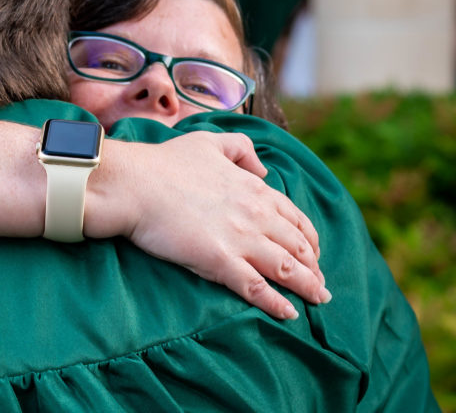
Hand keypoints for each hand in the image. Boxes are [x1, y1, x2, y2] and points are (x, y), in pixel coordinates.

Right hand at [86, 131, 327, 319]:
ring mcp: (240, 239)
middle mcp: (255, 215)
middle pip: (298, 247)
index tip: (314, 253)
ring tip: (318, 300)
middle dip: (314, 267)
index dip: (309, 239)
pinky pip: (257, 288)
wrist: (135, 184)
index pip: (295, 218)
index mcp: (254, 189)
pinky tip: (289, 313)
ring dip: (307, 287)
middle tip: (320, 284)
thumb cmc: (165, 163)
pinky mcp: (220, 261)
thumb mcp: (209, 142)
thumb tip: (263, 170)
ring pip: (286, 269)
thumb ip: (241, 149)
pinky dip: (277, 303)